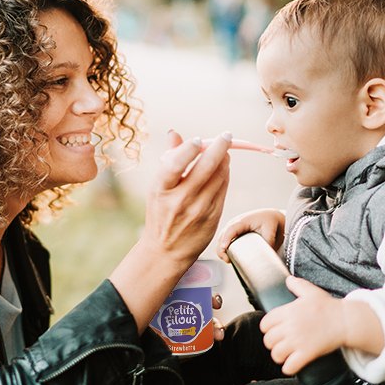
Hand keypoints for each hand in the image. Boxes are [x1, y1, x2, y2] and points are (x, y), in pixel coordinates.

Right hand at [110, 129, 230, 332]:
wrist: (166, 251)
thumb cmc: (160, 213)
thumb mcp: (158, 188)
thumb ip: (168, 159)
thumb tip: (174, 133)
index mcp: (161, 190)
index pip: (176, 163)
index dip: (189, 148)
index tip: (198, 139)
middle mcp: (180, 200)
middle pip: (206, 167)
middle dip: (219, 147)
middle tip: (226, 136)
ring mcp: (199, 210)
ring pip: (220, 176)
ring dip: (224, 160)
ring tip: (224, 151)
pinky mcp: (213, 217)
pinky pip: (223, 189)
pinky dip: (225, 175)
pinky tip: (223, 168)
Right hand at [216, 208, 284, 262]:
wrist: (271, 217)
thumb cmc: (270, 222)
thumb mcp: (271, 231)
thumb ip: (268, 242)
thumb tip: (265, 256)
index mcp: (243, 220)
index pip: (232, 229)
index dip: (226, 238)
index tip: (224, 248)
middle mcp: (235, 223)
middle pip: (222, 235)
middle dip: (221, 248)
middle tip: (227, 260)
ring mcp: (232, 228)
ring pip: (221, 239)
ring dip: (221, 250)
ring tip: (228, 260)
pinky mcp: (232, 234)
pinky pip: (224, 241)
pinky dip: (223, 249)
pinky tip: (228, 257)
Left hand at [259, 276, 384, 374]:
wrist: (345, 321)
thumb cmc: (329, 307)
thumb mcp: (311, 292)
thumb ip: (297, 285)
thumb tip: (288, 280)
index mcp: (288, 311)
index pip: (264, 324)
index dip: (267, 329)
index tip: (273, 330)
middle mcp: (290, 326)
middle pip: (268, 341)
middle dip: (272, 343)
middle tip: (280, 343)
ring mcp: (298, 341)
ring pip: (276, 354)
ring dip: (279, 356)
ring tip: (285, 354)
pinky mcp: (307, 354)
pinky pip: (289, 367)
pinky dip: (289, 368)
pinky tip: (292, 364)